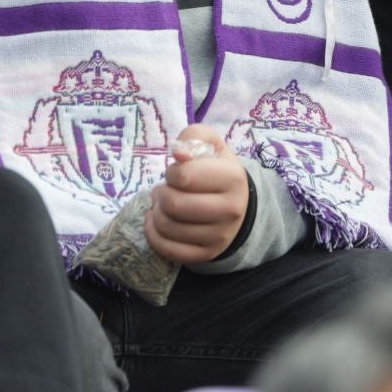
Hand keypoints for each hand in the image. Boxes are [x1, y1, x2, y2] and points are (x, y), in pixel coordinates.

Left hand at [146, 125, 249, 264]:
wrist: (239, 205)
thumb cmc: (218, 171)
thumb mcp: (211, 145)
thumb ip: (193, 137)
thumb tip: (178, 154)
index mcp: (233, 178)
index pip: (184, 176)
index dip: (172, 172)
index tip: (176, 173)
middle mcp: (231, 210)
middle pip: (174, 204)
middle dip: (160, 194)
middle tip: (164, 190)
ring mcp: (219, 236)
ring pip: (167, 227)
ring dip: (155, 213)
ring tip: (162, 204)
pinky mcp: (206, 254)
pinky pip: (167, 249)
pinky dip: (153, 235)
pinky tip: (156, 223)